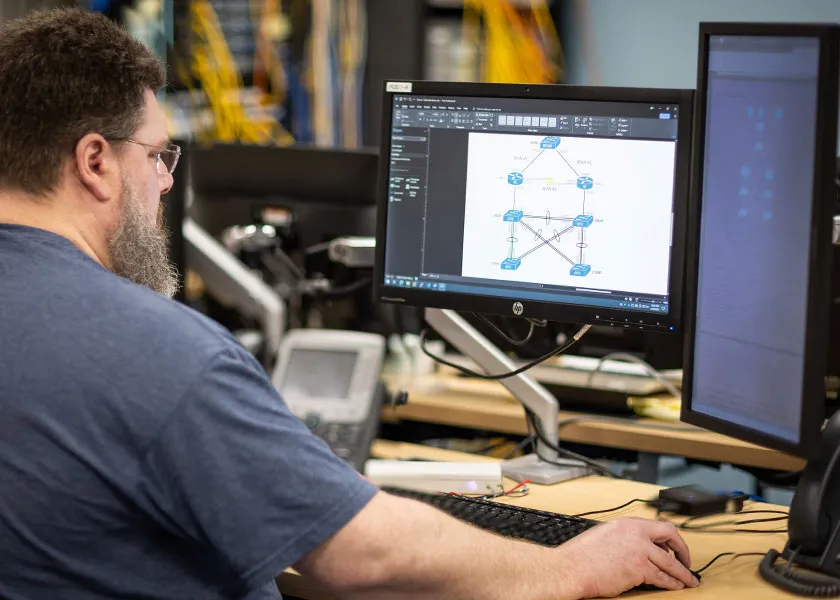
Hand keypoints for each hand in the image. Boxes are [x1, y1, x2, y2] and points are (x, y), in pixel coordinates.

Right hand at [556, 518, 699, 597]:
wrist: (572, 568)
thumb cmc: (582, 555)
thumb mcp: (605, 534)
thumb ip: (624, 537)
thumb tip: (638, 546)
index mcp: (627, 523)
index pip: (659, 526)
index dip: (671, 538)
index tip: (674, 547)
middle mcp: (636, 533)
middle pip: (670, 538)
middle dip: (683, 551)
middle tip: (687, 562)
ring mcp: (639, 551)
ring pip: (670, 562)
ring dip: (682, 573)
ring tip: (688, 580)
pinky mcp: (639, 569)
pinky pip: (662, 577)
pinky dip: (671, 583)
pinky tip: (675, 586)